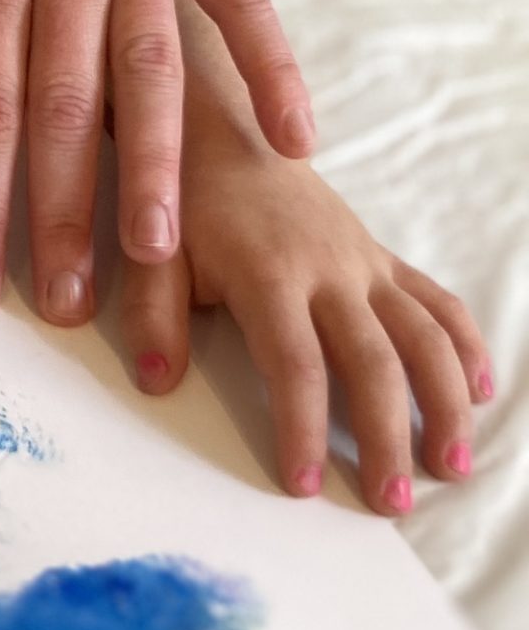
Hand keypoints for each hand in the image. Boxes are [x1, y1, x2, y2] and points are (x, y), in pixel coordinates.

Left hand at [120, 23, 490, 513]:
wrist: (224, 126)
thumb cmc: (183, 198)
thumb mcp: (153, 252)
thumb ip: (152, 314)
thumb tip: (156, 380)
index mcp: (270, 273)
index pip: (295, 364)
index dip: (301, 427)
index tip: (303, 484)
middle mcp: (331, 270)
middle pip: (374, 362)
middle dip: (385, 437)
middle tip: (389, 503)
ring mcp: (364, 263)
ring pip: (424, 337)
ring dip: (443, 404)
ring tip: (450, 466)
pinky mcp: (381, 258)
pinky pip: (436, 302)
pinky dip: (465, 346)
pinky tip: (478, 392)